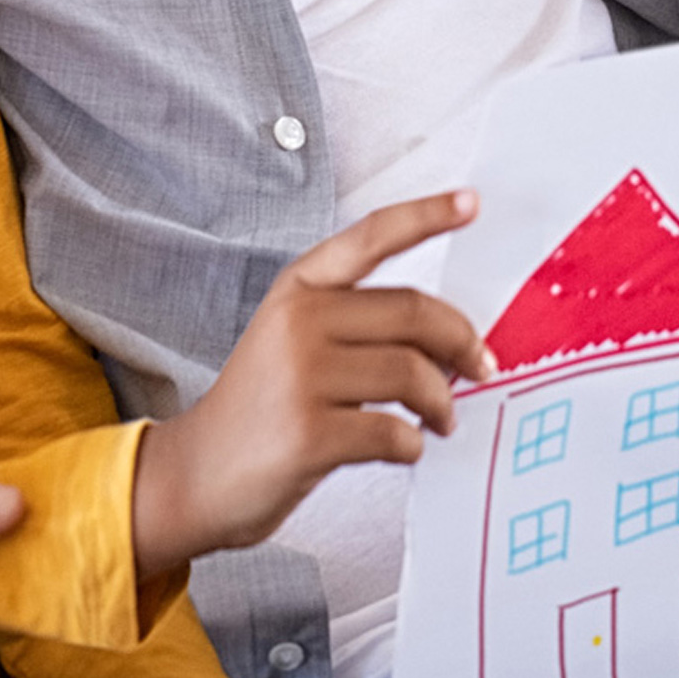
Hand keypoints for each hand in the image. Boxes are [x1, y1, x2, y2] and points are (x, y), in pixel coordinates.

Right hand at [135, 193, 488, 576]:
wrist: (198, 474)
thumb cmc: (260, 409)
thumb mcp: (291, 341)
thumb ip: (356, 324)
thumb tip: (451, 341)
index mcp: (298, 290)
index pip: (370, 237)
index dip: (426, 215)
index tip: (470, 203)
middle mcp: (298, 321)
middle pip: (413, 312)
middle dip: (462, 341)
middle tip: (479, 367)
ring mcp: (301, 377)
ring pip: (413, 374)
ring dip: (442, 403)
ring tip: (440, 419)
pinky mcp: (309, 433)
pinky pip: (395, 432)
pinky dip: (413, 444)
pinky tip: (404, 447)